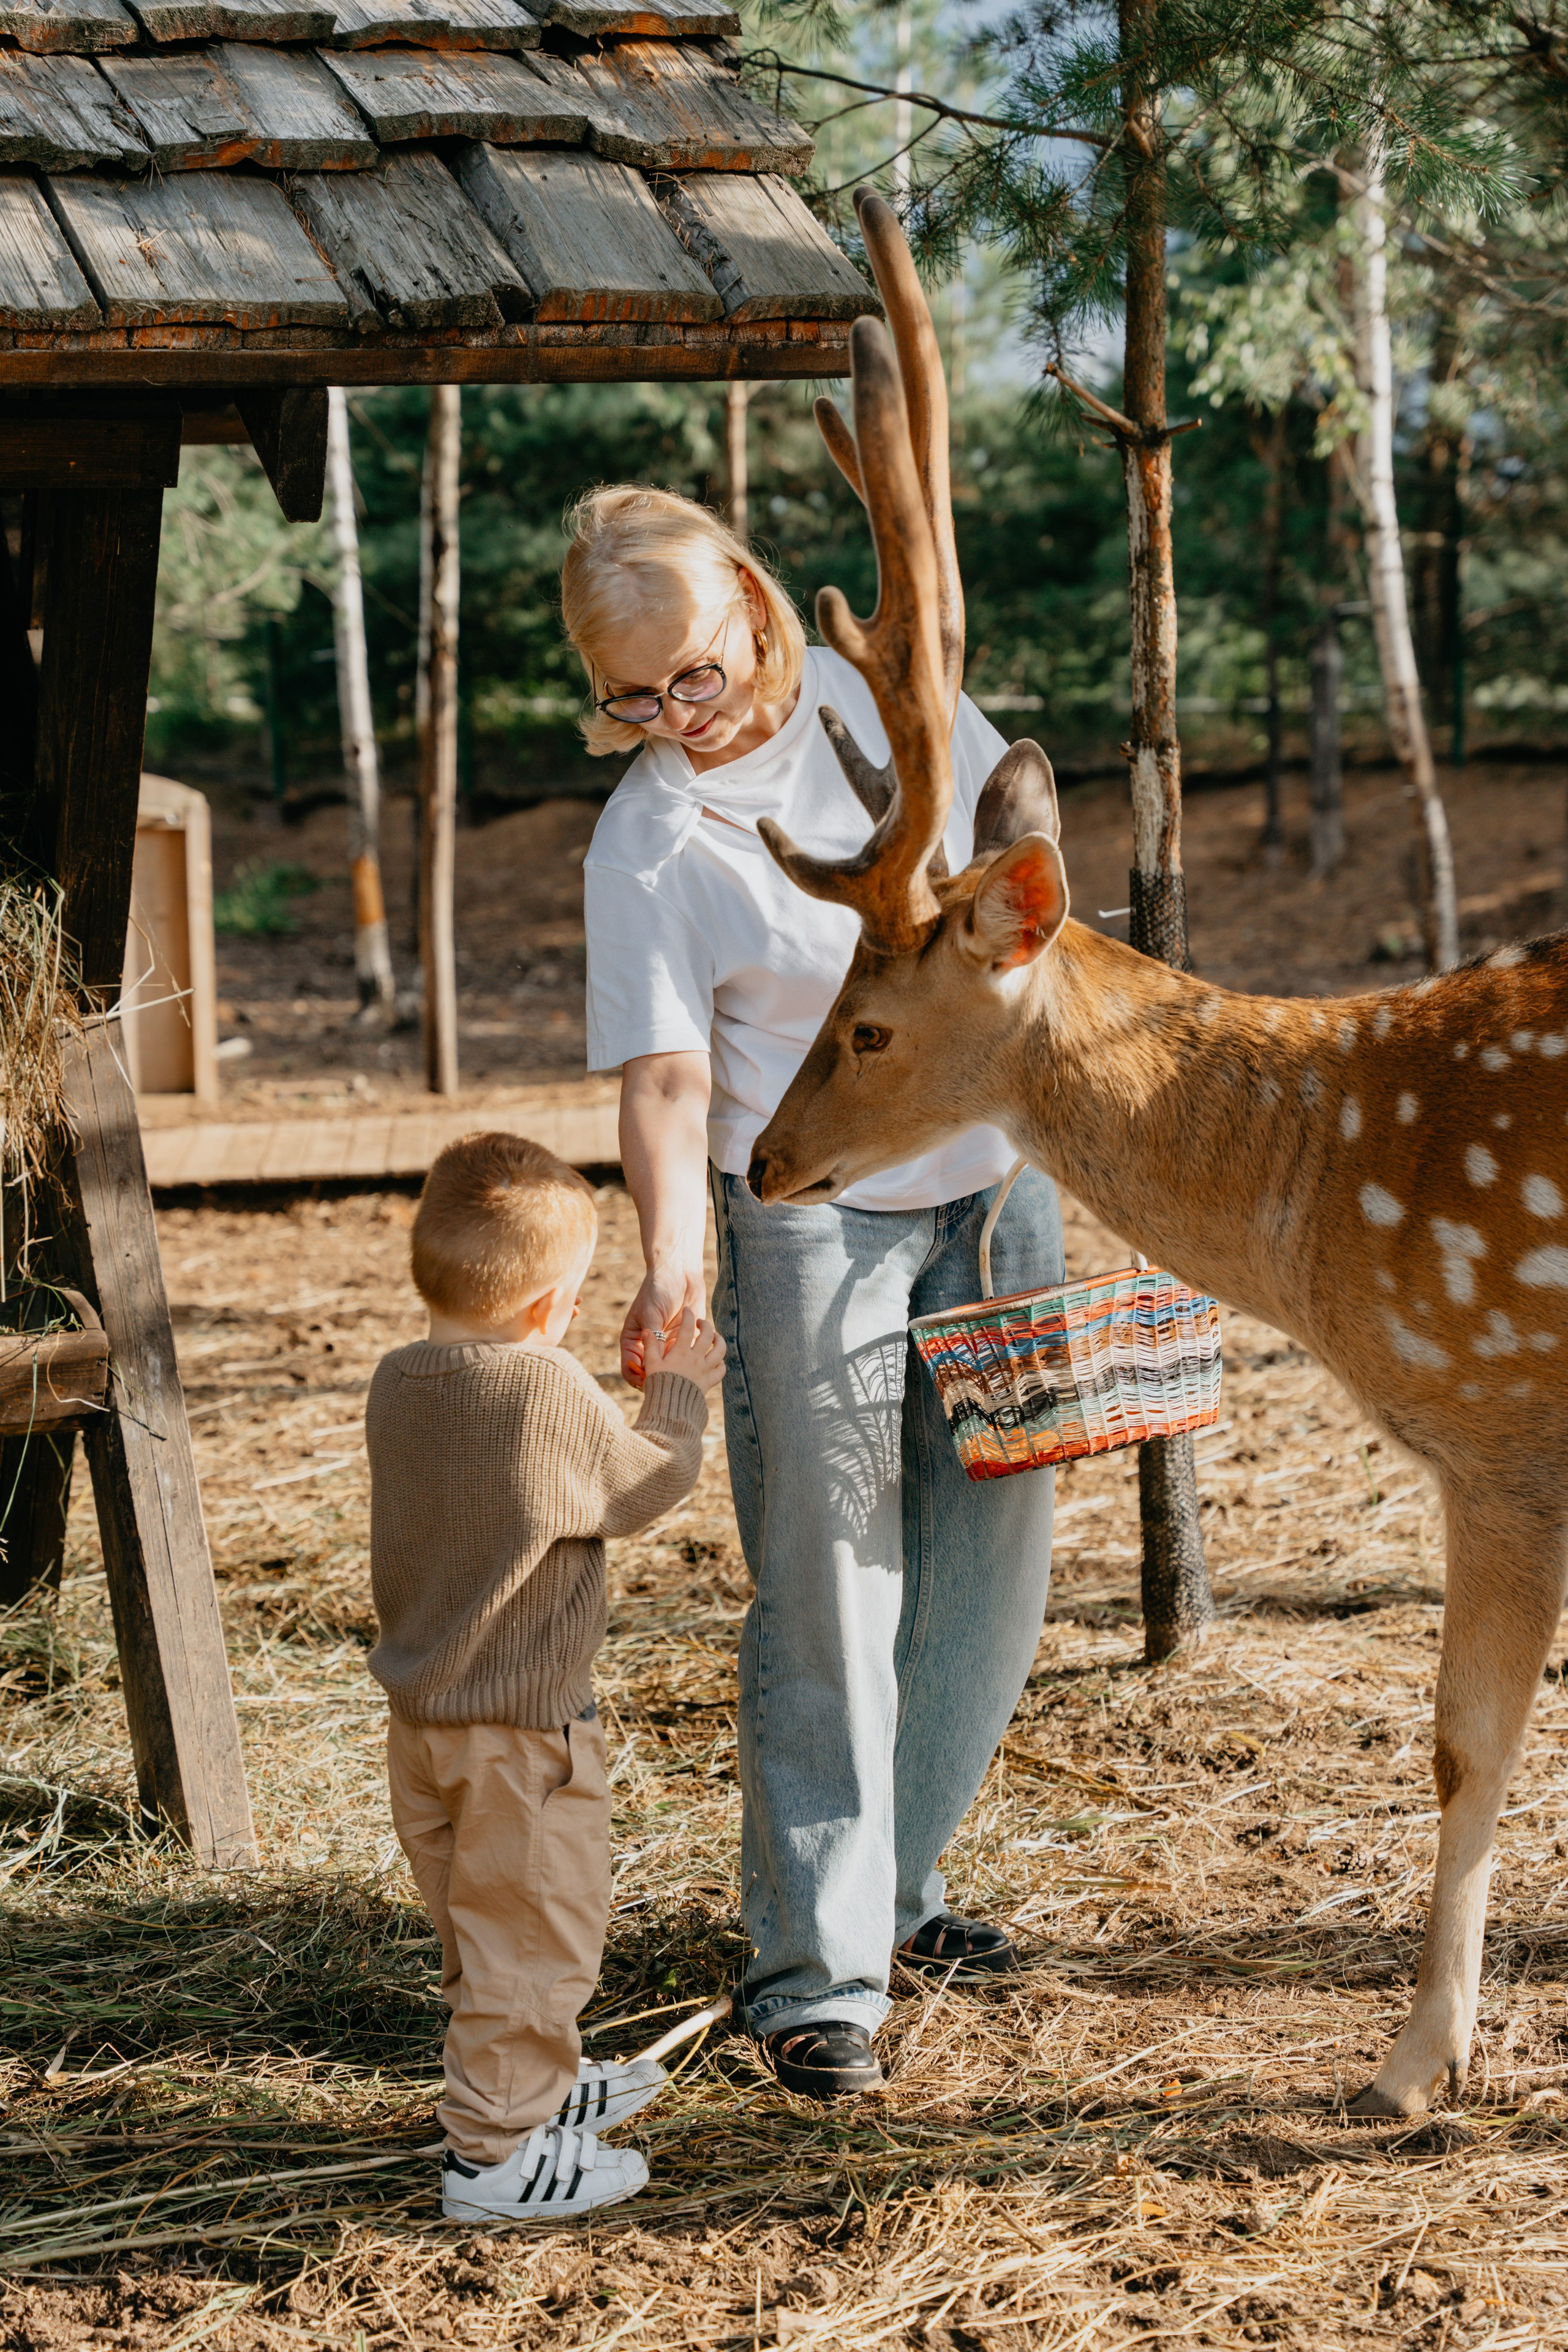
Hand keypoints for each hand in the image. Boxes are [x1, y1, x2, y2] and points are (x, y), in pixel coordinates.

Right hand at [620, 1261, 703, 1386]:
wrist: (679, 1272)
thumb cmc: (658, 1290)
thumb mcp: (650, 1314)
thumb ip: (652, 1339)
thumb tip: (651, 1365)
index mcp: (634, 1340)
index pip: (630, 1366)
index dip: (635, 1376)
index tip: (645, 1381)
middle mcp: (651, 1345)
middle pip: (652, 1372)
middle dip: (660, 1378)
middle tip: (669, 1379)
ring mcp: (670, 1344)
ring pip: (672, 1368)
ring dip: (678, 1369)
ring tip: (685, 1365)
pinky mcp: (689, 1339)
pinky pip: (691, 1356)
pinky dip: (694, 1359)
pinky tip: (697, 1355)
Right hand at [652, 1307, 725, 1395]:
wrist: (670, 1409)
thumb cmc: (658, 1384)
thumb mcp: (651, 1363)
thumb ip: (650, 1346)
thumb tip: (647, 1332)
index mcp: (680, 1352)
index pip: (687, 1328)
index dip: (688, 1317)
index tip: (687, 1311)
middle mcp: (695, 1359)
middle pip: (707, 1336)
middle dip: (705, 1326)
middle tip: (700, 1323)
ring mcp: (704, 1370)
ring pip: (720, 1350)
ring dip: (719, 1341)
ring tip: (715, 1337)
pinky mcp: (709, 1381)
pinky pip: (721, 1370)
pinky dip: (722, 1363)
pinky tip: (718, 1360)